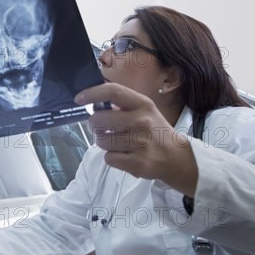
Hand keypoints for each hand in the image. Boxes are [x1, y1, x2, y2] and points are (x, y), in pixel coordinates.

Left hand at [74, 83, 197, 196]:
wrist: (176, 157)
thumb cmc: (153, 130)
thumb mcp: (144, 110)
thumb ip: (121, 103)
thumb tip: (92, 100)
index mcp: (142, 104)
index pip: (113, 92)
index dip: (92, 93)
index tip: (78, 99)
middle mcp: (142, 121)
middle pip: (99, 119)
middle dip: (94, 125)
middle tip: (101, 128)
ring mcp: (140, 143)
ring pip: (102, 141)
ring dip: (104, 142)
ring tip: (117, 142)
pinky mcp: (138, 162)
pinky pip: (109, 158)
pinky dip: (112, 157)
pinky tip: (124, 154)